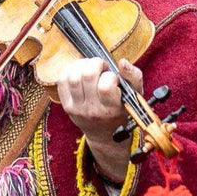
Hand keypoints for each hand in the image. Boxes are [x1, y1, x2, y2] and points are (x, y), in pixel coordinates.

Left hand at [58, 57, 141, 180]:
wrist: (103, 133)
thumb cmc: (121, 109)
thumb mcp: (135, 95)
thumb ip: (133, 76)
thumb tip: (122, 62)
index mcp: (112, 109)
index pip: (106, 86)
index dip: (110, 75)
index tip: (113, 77)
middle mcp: (93, 110)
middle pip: (87, 76)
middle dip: (96, 64)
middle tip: (101, 67)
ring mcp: (77, 108)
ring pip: (73, 76)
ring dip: (83, 65)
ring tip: (90, 67)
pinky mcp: (66, 105)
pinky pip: (62, 80)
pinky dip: (70, 70)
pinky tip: (79, 70)